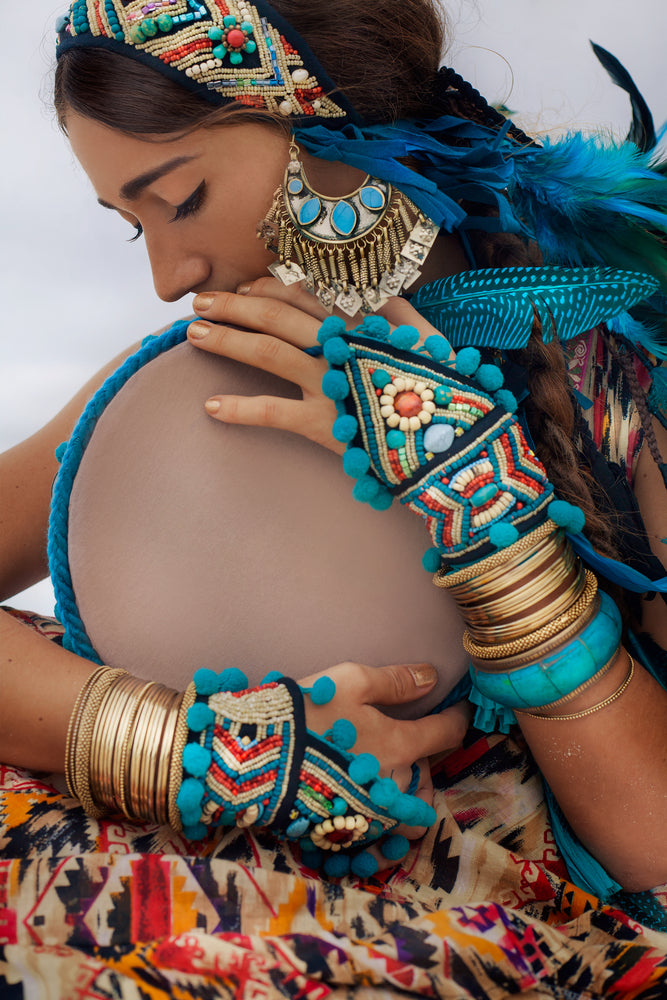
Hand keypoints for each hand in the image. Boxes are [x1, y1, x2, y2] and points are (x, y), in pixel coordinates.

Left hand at [186, 280, 451, 453]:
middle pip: (277, 316)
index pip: (306, 295)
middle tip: (201, 303)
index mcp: (365, 323)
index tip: (244, 289)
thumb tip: (372, 290)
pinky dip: (240, 409)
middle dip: (234, 305)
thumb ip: (398, 310)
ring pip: (268, 353)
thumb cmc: (445, 390)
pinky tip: (211, 407)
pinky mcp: (324, 425)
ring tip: (193, 335)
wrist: (456, 444)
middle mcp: (344, 346)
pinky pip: (273, 413)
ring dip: (227, 340)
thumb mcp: (429, 340)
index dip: (268, 288)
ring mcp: (332, 383)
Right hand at [299, 660, 469, 846]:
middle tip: (411, 744)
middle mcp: (392, 786)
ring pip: (408, 820)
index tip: (459, 709)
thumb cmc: (306, 711)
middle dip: (428, 764)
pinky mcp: (344, 835)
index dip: (458, 717)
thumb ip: (396, 681)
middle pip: (429, 783)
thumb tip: (432, 677)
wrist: (256, 755)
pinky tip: (373, 814)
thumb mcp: (351, 680)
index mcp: (399, 746)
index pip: (447, 733)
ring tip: (393, 780)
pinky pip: (379, 842)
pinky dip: (384, 831)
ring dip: (409, 800)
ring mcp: (369, 815)